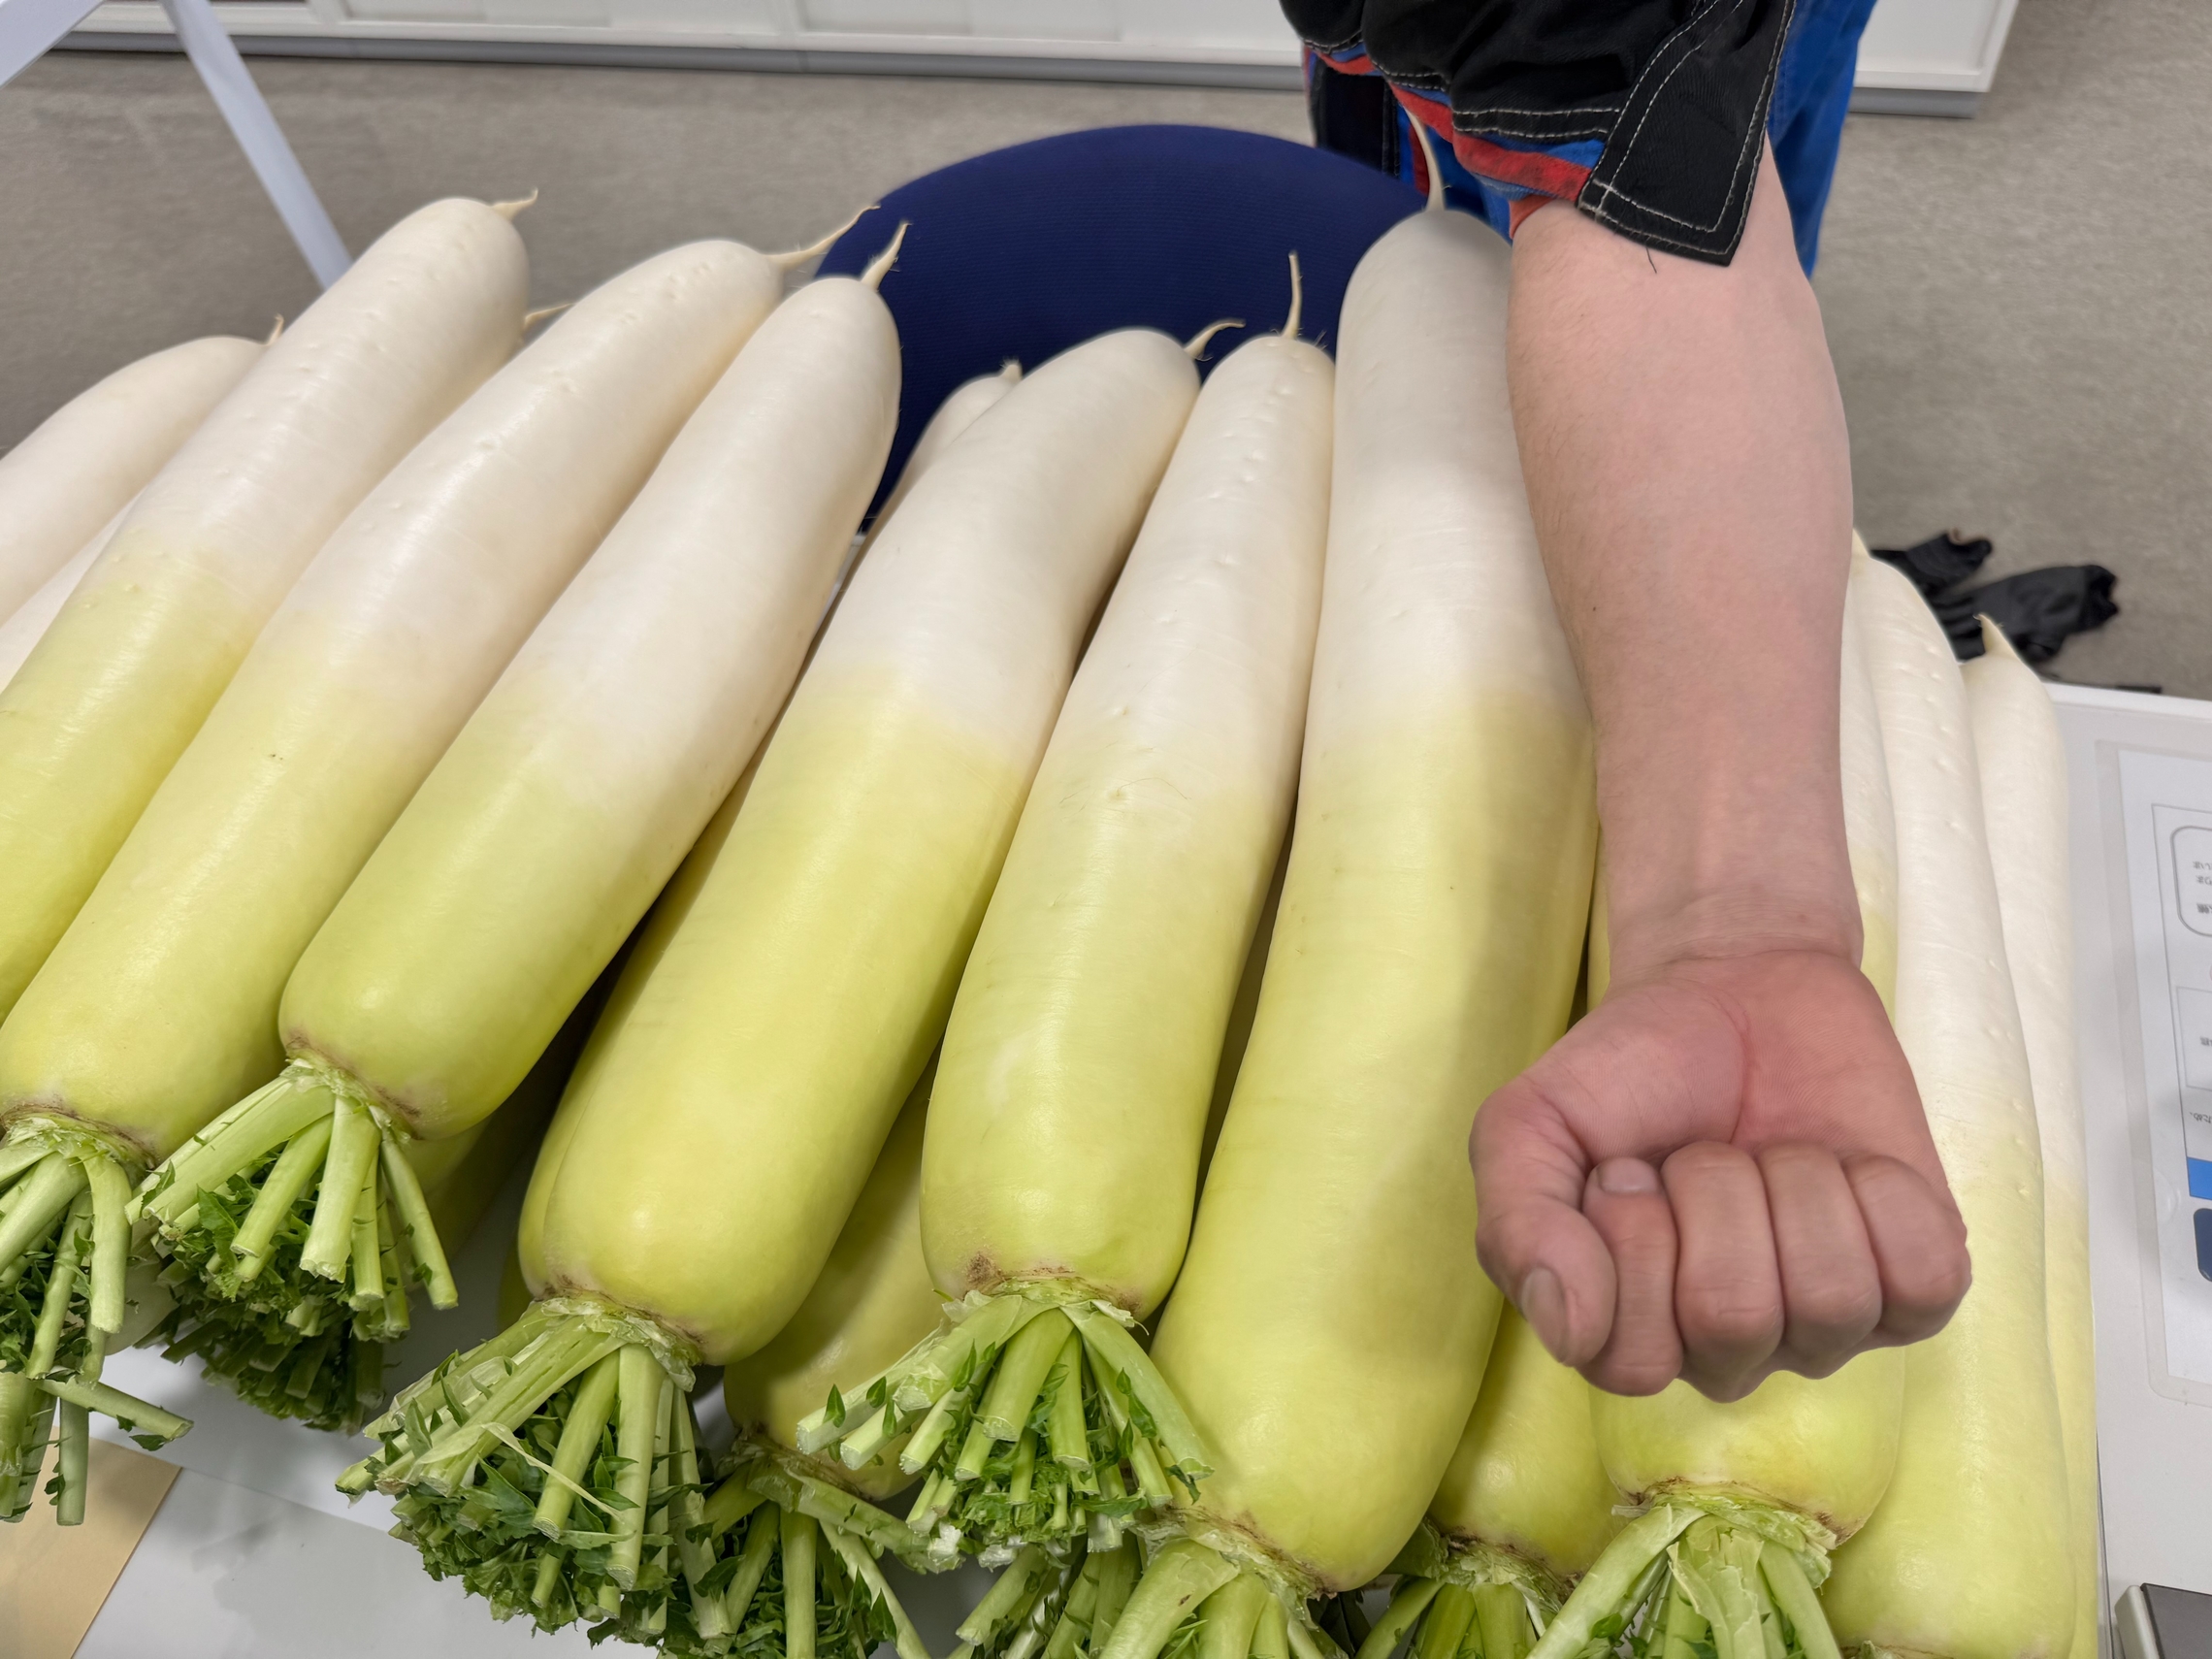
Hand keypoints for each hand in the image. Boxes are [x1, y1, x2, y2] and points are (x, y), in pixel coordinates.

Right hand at [1471, 947, 1969, 1399]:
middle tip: (1701, 1150)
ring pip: (1830, 1300)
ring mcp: (1828, 1329)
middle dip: (1712, 1193)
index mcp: (1630, 1334)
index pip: (1633, 1357)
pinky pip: (1920, 1280)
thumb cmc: (1627, 1071)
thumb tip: (1570, 1331)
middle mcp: (1731, 1353)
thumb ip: (1519, 1224)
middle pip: (1734, 1321)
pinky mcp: (1916, 1287)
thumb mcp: (1529, 1126)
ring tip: (1773, 1149)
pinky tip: (1847, 1165)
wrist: (1734, 985)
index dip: (1630, 1241)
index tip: (1623, 1167)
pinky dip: (1881, 1194)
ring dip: (1795, 1183)